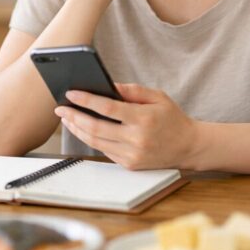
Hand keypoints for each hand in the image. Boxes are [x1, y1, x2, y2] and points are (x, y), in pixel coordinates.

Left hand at [55, 83, 199, 169]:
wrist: (189, 147)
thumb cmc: (172, 118)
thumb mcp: (157, 97)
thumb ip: (132, 90)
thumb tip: (106, 85)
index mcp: (144, 119)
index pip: (108, 108)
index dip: (86, 100)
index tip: (71, 93)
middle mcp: (137, 139)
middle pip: (96, 128)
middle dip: (74, 116)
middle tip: (60, 108)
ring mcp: (132, 154)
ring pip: (95, 142)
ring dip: (77, 129)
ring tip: (67, 118)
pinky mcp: (129, 164)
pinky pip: (103, 150)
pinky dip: (89, 139)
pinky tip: (81, 129)